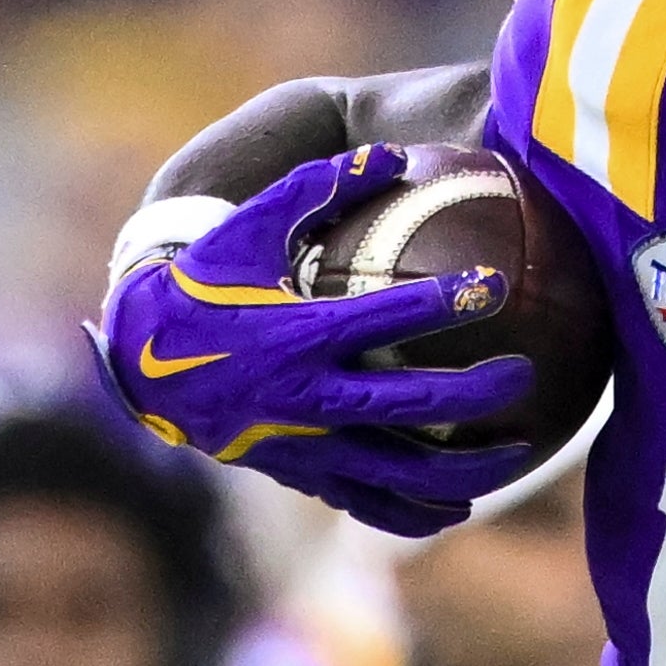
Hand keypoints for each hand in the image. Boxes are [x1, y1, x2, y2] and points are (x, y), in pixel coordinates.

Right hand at [92, 151, 537, 524]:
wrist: (142, 365)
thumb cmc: (200, 285)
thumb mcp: (247, 227)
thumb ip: (316, 187)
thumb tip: (392, 153)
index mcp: (301, 331)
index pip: (392, 315)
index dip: (450, 300)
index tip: (497, 286)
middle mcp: (309, 394)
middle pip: (416, 402)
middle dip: (480, 393)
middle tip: (523, 377)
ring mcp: (307, 443)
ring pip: (404, 470)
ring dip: (468, 468)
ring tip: (519, 452)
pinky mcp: (300, 474)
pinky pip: (368, 504)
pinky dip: (417, 512)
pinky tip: (459, 506)